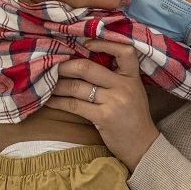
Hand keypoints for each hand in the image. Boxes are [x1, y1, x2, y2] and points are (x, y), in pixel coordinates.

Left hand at [47, 40, 159, 169]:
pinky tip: (49, 101)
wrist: (142, 146)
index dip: (104, 43)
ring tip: (47, 85)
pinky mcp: (104, 117)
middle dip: (64, 67)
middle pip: (87, 68)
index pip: (125, 51)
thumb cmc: (133, 118)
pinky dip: (57, 102)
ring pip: (76, 87)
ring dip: (57, 86)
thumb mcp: (133, 93)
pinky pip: (73, 105)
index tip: (86, 45)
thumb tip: (82, 64)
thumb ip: (116, 79)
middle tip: (52, 68)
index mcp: (133, 78)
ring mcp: (115, 102)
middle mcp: (125, 87)